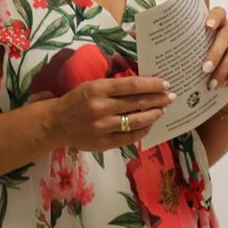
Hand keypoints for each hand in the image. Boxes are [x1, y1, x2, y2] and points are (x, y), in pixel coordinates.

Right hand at [46, 76, 174, 151]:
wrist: (57, 123)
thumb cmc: (77, 100)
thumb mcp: (92, 86)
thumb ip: (115, 87)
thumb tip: (143, 85)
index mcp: (98, 89)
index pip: (132, 85)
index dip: (152, 84)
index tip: (165, 83)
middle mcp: (101, 108)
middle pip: (138, 102)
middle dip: (158, 99)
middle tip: (170, 96)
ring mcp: (103, 127)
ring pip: (137, 121)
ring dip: (154, 114)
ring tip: (162, 110)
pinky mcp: (104, 143)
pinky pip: (130, 137)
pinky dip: (143, 130)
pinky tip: (149, 124)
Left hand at [201, 8, 227, 104]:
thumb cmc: (213, 70)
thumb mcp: (203, 59)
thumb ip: (197, 52)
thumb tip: (180, 57)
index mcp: (219, 25)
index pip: (219, 13)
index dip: (214, 18)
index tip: (207, 27)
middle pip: (226, 34)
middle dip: (215, 53)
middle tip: (205, 69)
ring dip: (223, 68)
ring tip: (213, 83)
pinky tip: (226, 82)